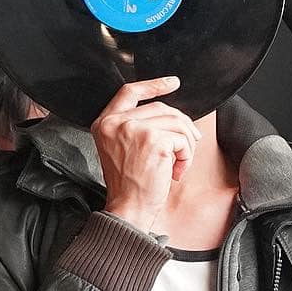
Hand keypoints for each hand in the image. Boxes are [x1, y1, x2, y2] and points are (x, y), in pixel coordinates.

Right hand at [92, 77, 199, 231]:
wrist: (128, 208)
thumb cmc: (129, 184)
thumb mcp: (123, 148)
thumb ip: (137, 127)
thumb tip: (172, 115)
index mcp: (105, 123)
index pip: (130, 92)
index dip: (154, 85)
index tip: (172, 83)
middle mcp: (115, 122)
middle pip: (162, 108)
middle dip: (182, 126)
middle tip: (186, 148)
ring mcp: (134, 129)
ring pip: (176, 123)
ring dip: (185, 146)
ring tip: (177, 165)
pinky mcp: (153, 139)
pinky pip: (183, 139)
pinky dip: (186, 156)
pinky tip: (175, 171)